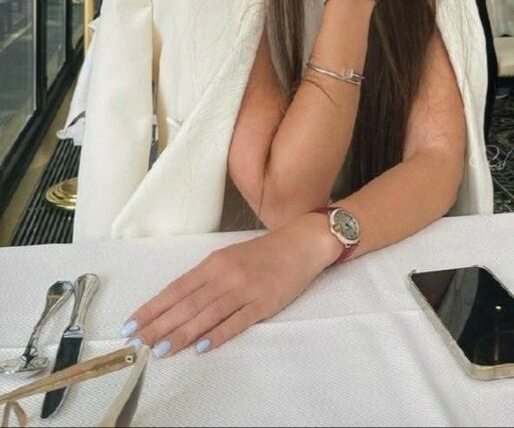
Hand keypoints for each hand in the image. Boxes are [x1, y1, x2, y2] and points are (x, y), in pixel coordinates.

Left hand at [121, 215, 337, 356]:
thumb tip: (175, 305)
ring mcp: (244, 290)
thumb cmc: (262, 253)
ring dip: (183, 333)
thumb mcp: (229, 259)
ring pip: (207, 314)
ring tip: (161, 350)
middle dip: (159, 325)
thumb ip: (205, 280)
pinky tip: (203, 346)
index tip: (132, 324)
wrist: (300, 244)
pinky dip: (219, 334)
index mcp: (213, 263)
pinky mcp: (263, 303)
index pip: (176, 289)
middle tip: (137, 343)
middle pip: (187, 304)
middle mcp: (225, 275)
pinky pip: (237, 321)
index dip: (153, 308)